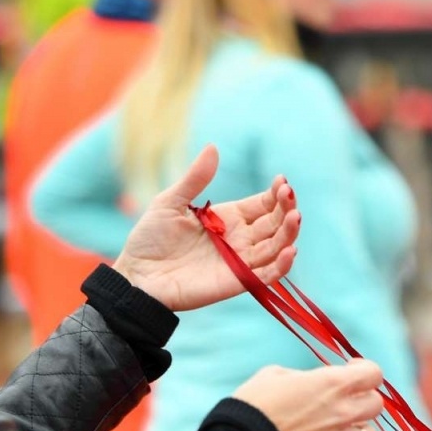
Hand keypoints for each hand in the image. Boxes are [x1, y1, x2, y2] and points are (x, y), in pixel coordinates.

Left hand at [114, 145, 298, 311]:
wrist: (136, 275)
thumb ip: (195, 178)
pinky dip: (281, 266)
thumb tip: (213, 148)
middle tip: (288, 195)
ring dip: (289, 233)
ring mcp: (240, 262)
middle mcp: (240, 239)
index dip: (276, 194)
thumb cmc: (150, 239)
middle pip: (275, 224)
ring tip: (294, 217)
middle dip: (286, 209)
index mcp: (229, 218)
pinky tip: (289, 251)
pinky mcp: (236, 283)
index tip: (282, 182)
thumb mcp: (170, 201)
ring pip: (276, 247)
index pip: (263, 204)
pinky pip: (265, 276)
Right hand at [232, 359, 384, 430]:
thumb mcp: (276, 374)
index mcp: (332, 383)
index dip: (365, 371)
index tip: (351, 371)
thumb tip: (313, 383)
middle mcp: (342, 411)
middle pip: (376, 404)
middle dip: (363, 399)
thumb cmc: (254, 403)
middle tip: (345, 400)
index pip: (374, 374)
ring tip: (339, 427)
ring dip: (358, 429)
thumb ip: (305, 377)